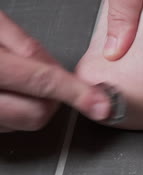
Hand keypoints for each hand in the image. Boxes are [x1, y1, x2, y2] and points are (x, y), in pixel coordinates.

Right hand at [0, 11, 110, 132]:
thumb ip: (25, 46)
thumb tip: (55, 67)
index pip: (43, 83)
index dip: (78, 94)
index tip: (101, 105)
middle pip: (38, 114)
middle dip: (53, 100)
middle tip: (44, 78)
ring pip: (21, 125)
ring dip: (31, 105)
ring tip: (13, 80)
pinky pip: (3, 128)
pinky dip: (13, 113)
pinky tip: (4, 93)